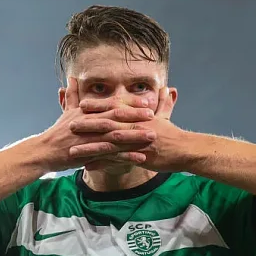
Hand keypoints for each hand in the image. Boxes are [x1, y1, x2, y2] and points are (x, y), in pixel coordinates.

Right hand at [34, 78, 156, 171]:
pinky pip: (112, 155)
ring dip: (135, 136)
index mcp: (87, 112)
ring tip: (152, 136)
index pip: (111, 104)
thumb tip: (71, 78)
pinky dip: (127, 156)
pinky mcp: (89, 154)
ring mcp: (90, 139)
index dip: (129, 103)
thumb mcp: (66, 112)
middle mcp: (90, 123)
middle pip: (116, 117)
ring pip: (116, 135)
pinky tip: (141, 157)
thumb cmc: (57, 133)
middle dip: (135, 115)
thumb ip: (72, 95)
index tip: (145, 101)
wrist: (44, 152)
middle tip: (153, 114)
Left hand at [70, 87, 188, 171]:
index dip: (98, 106)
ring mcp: (135, 142)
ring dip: (89, 147)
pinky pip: (115, 161)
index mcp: (138, 116)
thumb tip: (168, 89)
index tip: (82, 104)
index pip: (114, 108)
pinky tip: (88, 167)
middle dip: (87, 124)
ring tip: (73, 151)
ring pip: (108, 143)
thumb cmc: (174, 135)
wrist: (186, 151)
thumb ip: (164, 103)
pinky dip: (101, 164)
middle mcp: (134, 127)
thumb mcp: (167, 116)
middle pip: (107, 124)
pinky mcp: (137, 157)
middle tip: (70, 125)